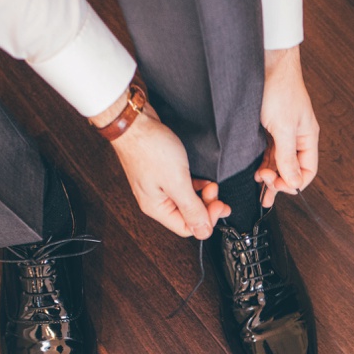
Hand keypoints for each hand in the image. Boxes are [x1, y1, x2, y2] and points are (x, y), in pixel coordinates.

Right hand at [92, 95, 228, 238]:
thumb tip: (203, 232)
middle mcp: (156, 201)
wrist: (134, 121)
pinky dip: (196, 185)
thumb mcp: (176, 182)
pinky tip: (204, 180)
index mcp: (157, 208)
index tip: (219, 205)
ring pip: (188, 201)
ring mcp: (159, 187)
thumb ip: (192, 208)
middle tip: (216, 192)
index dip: (206, 220)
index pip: (187, 228)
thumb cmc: (149, 148)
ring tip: (212, 185)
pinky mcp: (163, 174)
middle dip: (207, 206)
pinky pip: (184, 187)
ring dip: (203, 195)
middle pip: (188, 215)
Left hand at [256, 46, 319, 207]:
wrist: (266, 63)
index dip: (294, 183)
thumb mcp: (284, 128)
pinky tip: (255, 170)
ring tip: (258, 182)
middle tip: (263, 183)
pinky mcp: (268, 127)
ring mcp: (282, 133)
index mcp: (308, 138)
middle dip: (279, 180)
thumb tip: (294, 182)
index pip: (307, 171)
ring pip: (278, 162)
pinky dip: (262, 163)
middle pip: (292, 169)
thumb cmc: (280, 89)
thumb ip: (288, 157)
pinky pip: (268, 152)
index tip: (277, 186)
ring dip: (269, 174)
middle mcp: (297, 138)